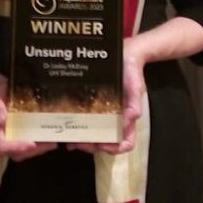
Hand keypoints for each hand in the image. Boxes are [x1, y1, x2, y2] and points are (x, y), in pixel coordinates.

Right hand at [0, 70, 56, 160]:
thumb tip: (1, 121)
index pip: (2, 147)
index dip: (16, 148)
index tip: (31, 144)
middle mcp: (2, 139)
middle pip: (16, 154)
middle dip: (34, 151)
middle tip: (50, 143)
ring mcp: (11, 139)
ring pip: (24, 152)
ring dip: (39, 149)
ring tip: (53, 142)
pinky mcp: (19, 135)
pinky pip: (29, 144)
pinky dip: (40, 144)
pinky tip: (51, 138)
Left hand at [69, 37, 145, 154]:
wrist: (125, 54)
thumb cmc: (132, 72)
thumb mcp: (136, 86)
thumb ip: (134, 103)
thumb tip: (130, 120)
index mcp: (127, 118)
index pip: (125, 142)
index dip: (115, 148)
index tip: (102, 145)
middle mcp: (115, 119)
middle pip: (106, 142)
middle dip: (93, 146)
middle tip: (78, 143)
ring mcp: (103, 112)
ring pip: (94, 134)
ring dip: (83, 141)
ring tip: (70, 139)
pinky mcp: (92, 104)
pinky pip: (85, 119)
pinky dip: (77, 126)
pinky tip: (66, 125)